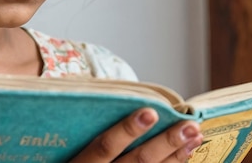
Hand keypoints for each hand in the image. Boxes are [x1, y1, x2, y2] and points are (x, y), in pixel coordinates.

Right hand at [70, 108, 202, 161]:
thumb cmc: (60, 162)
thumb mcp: (58, 152)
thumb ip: (74, 131)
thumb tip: (85, 95)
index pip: (105, 148)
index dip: (127, 130)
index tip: (149, 112)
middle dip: (165, 143)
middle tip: (187, 125)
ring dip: (176, 155)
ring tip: (194, 135)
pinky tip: (185, 154)